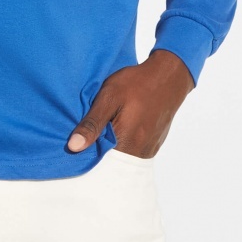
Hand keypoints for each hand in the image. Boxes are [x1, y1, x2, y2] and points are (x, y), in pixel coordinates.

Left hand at [67, 49, 194, 158]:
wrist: (167, 77)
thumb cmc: (136, 84)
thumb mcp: (109, 96)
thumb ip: (92, 123)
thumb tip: (73, 147)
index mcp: (126, 144)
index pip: (99, 164)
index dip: (86, 156)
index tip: (76, 146)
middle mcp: (139, 154)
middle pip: (111, 163)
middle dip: (98, 153)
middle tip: (88, 134)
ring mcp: (148, 151)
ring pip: (122, 158)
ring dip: (110, 148)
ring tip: (103, 130)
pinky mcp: (153, 145)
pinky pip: (133, 152)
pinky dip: (122, 144)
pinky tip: (118, 128)